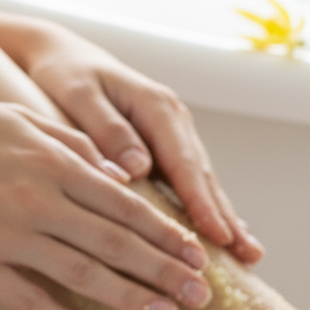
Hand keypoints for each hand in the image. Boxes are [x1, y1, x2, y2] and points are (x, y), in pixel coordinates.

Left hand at [0, 12, 263, 264]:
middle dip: (227, 218)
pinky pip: (191, 182)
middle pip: (205, 176)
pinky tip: (227, 236)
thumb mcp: (78, 93)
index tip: (217, 236)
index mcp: (156, 106)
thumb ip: (107, 129)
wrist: (61, 53)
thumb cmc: (64, 73)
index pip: (184, 163)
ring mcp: (174, 134)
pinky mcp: (166, 146)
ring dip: (226, 218)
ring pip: (204, 182)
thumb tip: (138, 168)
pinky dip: (210, 209)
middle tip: (248, 256)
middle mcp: (174, 120)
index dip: (202, 203)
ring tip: (249, 255)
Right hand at [0, 97, 213, 309]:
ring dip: (131, 301)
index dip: (167, 234)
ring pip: (84, 276)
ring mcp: (6, 236)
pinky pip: (29, 300)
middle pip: (117, 246)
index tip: (198, 255)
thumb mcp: (19, 117)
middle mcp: (37, 200)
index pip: (126, 206)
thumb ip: (74, 142)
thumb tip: (121, 173)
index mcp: (54, 162)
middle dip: (166, 273)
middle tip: (203, 296)